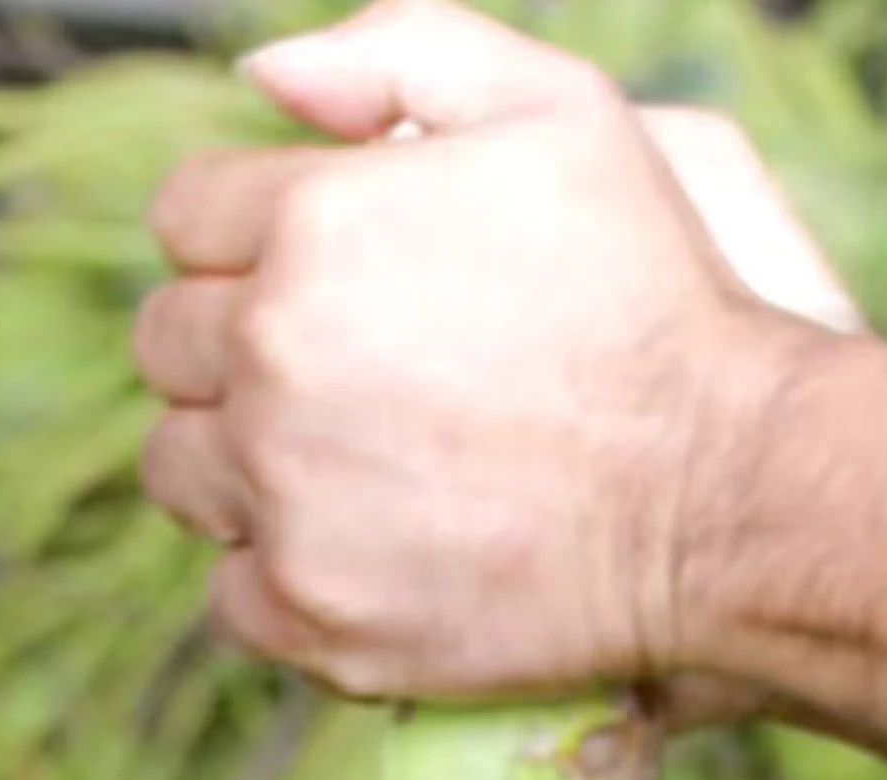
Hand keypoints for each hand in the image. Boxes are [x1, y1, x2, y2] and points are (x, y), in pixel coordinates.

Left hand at [132, 0, 857, 701]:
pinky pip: (228, 595)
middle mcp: (276, 359)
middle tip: (338, 378)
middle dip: (235, 349)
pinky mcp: (313, 617)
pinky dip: (276, 577)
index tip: (319, 278)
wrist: (720, 498)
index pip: (186, 217)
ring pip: (181, 472)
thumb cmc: (655, 301)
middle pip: (166, 347)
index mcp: (312, 224)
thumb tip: (263, 79)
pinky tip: (356, 552)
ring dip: (237, 464)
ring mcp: (287, 499)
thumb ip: (402, 52)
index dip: (248, 238)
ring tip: (339, 467)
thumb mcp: (560, 111)